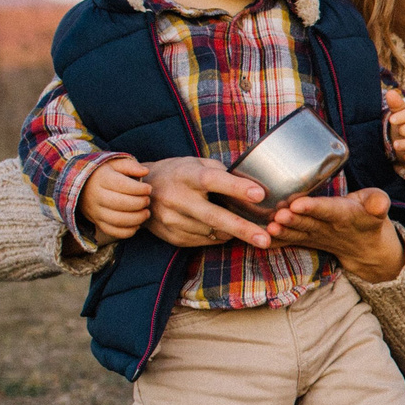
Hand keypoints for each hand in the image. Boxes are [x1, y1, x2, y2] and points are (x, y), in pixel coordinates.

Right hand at [77, 155, 151, 241]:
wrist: (82, 186)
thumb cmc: (105, 173)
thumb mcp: (114, 163)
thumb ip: (130, 165)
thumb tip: (145, 171)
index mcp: (100, 179)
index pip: (122, 185)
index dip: (139, 189)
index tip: (148, 188)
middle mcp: (95, 196)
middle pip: (120, 203)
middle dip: (140, 203)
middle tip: (147, 200)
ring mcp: (95, 211)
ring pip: (118, 220)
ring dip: (137, 218)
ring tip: (146, 212)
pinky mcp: (97, 222)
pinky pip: (113, 231)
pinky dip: (128, 231)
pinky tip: (137, 223)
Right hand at [142, 156, 274, 247]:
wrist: (140, 189)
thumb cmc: (178, 173)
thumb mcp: (196, 164)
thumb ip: (222, 173)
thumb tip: (254, 186)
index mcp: (186, 175)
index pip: (213, 180)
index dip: (236, 187)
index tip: (259, 194)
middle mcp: (177, 198)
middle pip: (214, 216)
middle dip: (242, 229)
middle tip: (265, 240)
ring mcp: (171, 220)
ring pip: (213, 232)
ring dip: (233, 231)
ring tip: (245, 226)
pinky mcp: (172, 236)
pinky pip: (205, 241)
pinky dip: (219, 236)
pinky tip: (221, 227)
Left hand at [264, 188, 404, 283]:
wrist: (366, 247)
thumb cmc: (369, 215)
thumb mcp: (379, 203)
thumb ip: (378, 202)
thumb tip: (379, 204)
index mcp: (347, 215)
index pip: (329, 210)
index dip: (315, 208)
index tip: (299, 204)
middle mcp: (329, 228)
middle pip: (309, 224)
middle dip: (294, 220)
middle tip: (278, 214)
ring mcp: (316, 237)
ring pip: (298, 234)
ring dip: (283, 231)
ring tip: (269, 226)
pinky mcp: (307, 240)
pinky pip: (290, 242)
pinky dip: (276, 242)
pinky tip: (259, 240)